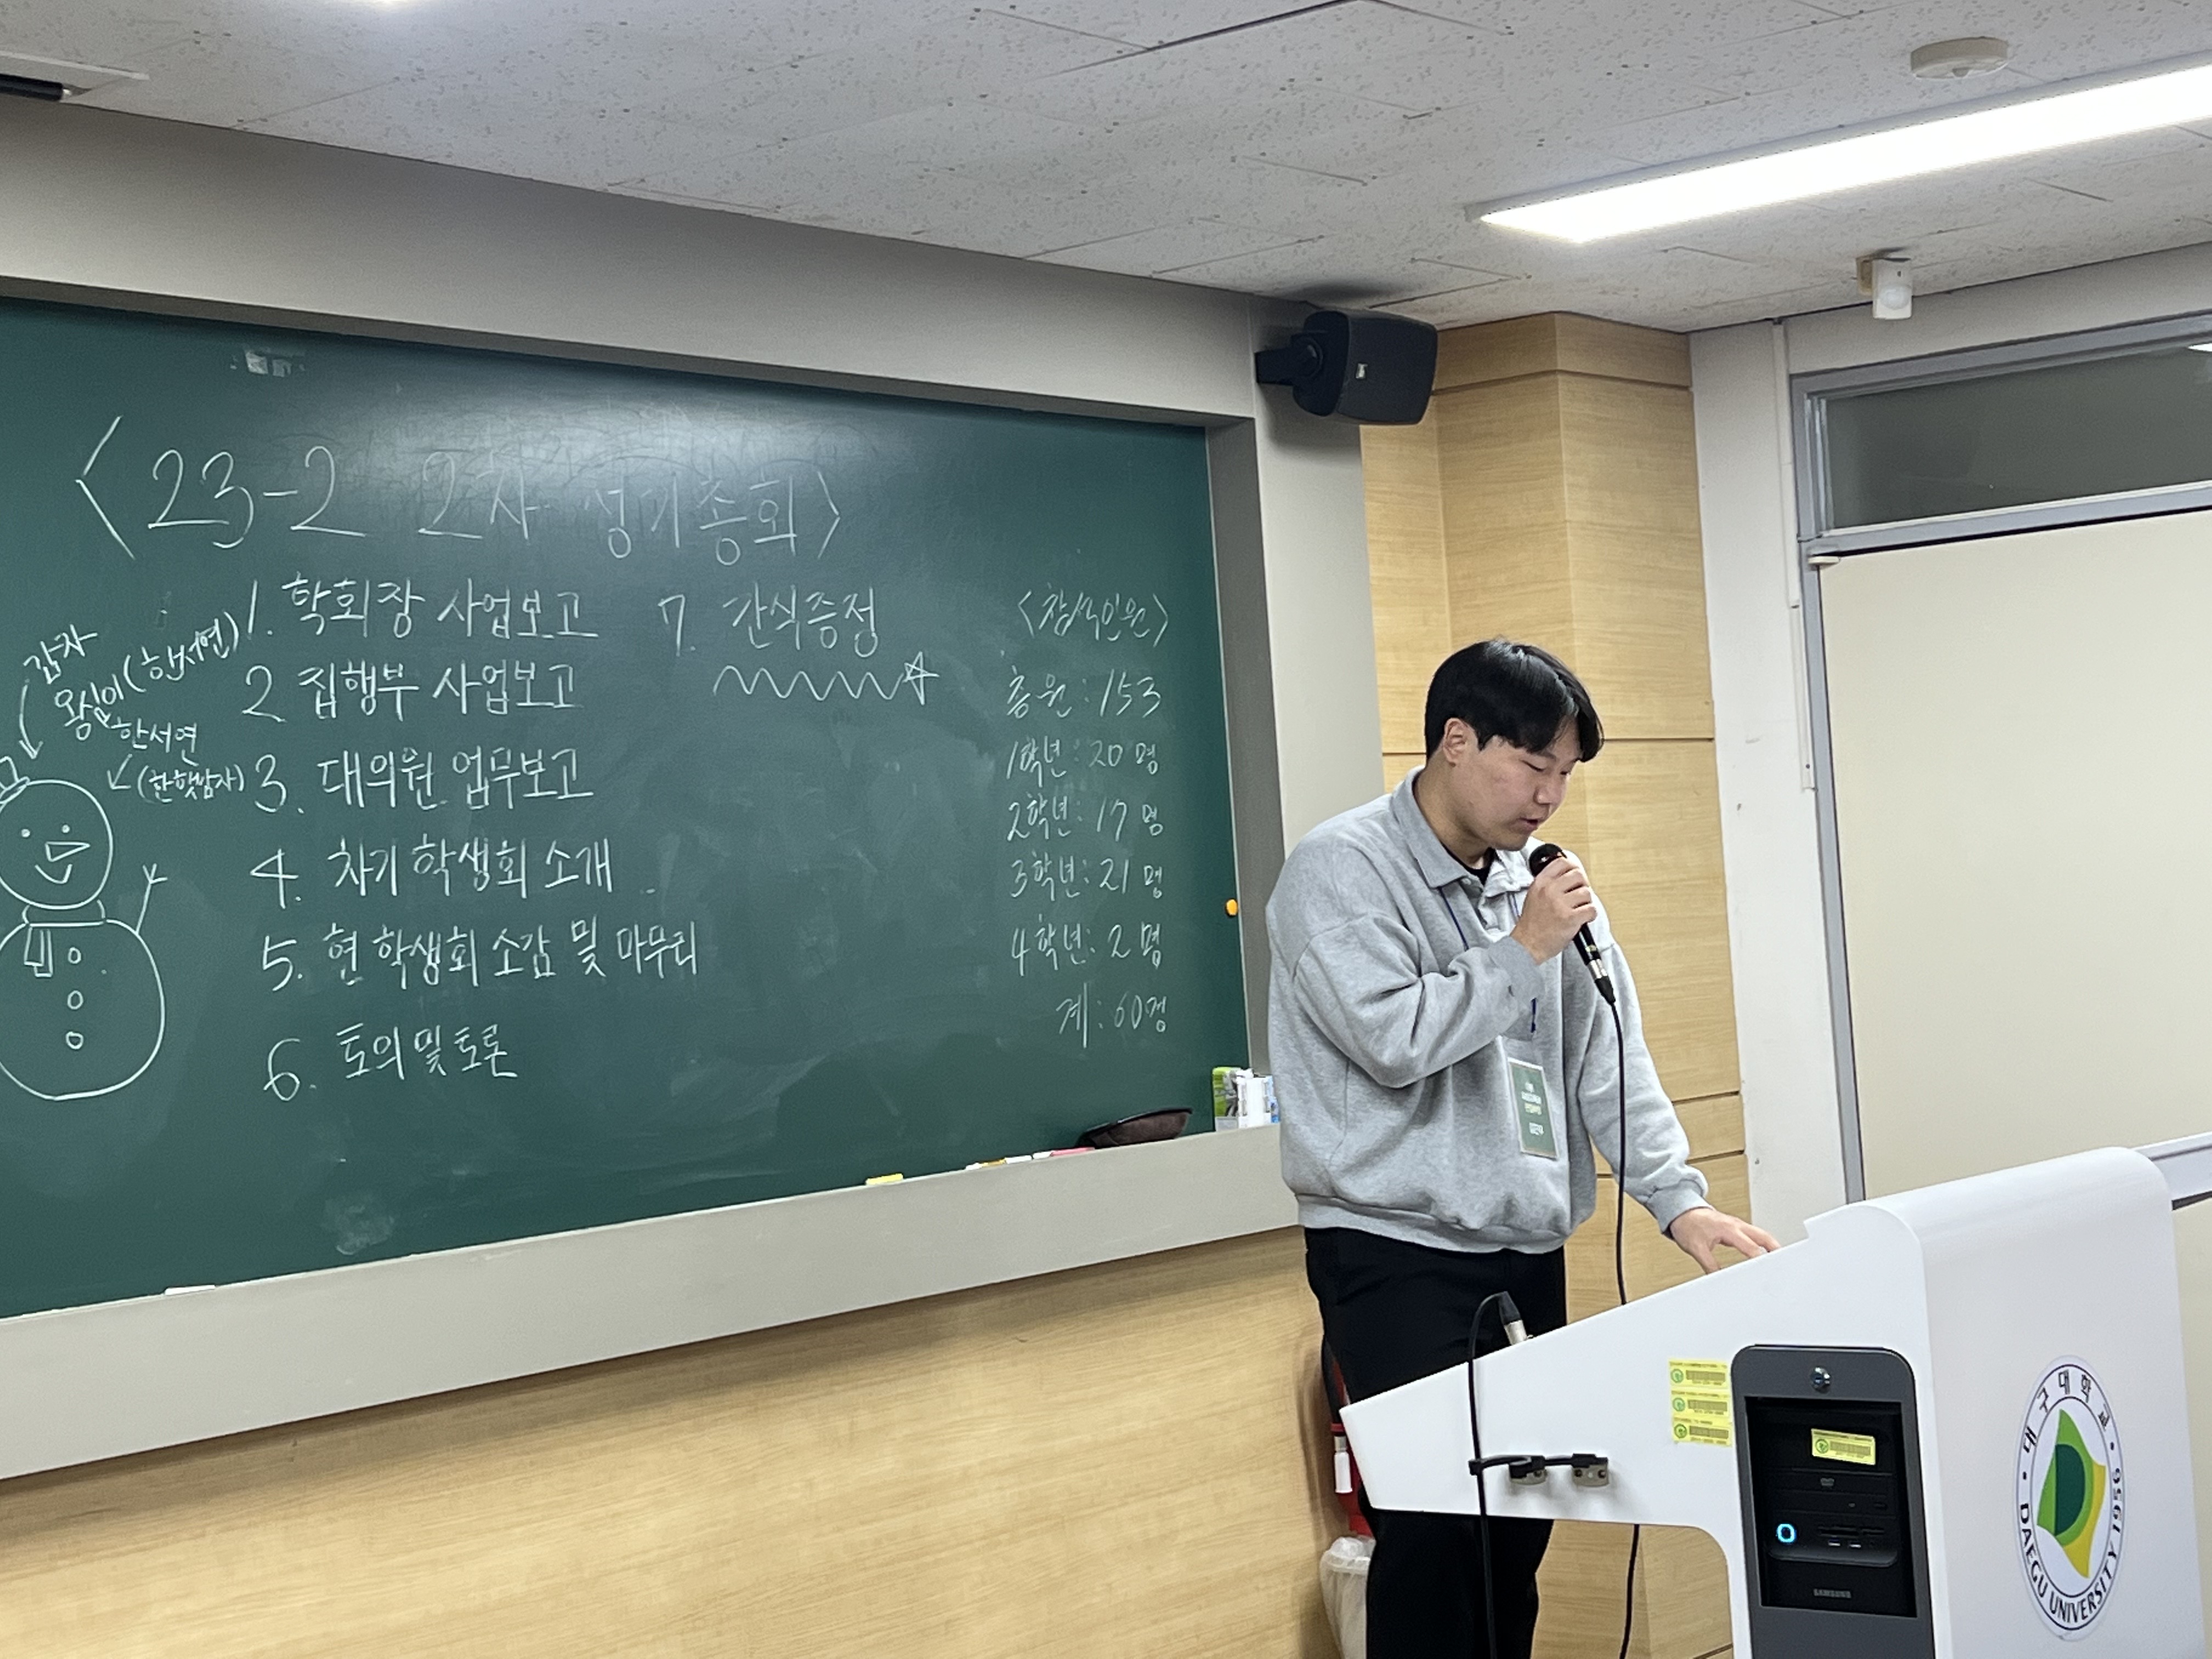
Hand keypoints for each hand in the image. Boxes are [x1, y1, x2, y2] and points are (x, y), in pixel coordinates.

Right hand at [1510, 852, 1597, 963]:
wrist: (1528, 944)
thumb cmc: (1531, 924)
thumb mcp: (1533, 895)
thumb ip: (1547, 883)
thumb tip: (1566, 875)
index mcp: (1540, 883)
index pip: (1562, 862)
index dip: (1573, 866)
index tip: (1575, 874)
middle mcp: (1550, 891)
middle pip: (1578, 875)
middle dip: (1583, 884)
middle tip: (1580, 893)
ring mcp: (1560, 904)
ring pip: (1586, 893)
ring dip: (1586, 901)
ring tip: (1579, 908)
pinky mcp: (1570, 918)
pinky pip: (1591, 909)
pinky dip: (1591, 914)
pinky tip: (1583, 918)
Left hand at [1666, 1206, 1780, 1273]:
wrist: (1681, 1211)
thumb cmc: (1688, 1226)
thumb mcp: (1696, 1249)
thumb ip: (1709, 1265)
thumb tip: (1718, 1280)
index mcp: (1729, 1230)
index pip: (1751, 1247)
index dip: (1761, 1260)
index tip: (1768, 1270)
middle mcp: (1736, 1225)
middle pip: (1764, 1237)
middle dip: (1776, 1250)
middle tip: (1785, 1263)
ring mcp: (1737, 1225)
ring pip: (1761, 1234)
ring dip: (1772, 1246)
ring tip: (1780, 1261)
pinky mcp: (1735, 1226)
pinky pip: (1754, 1234)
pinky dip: (1763, 1243)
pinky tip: (1764, 1252)